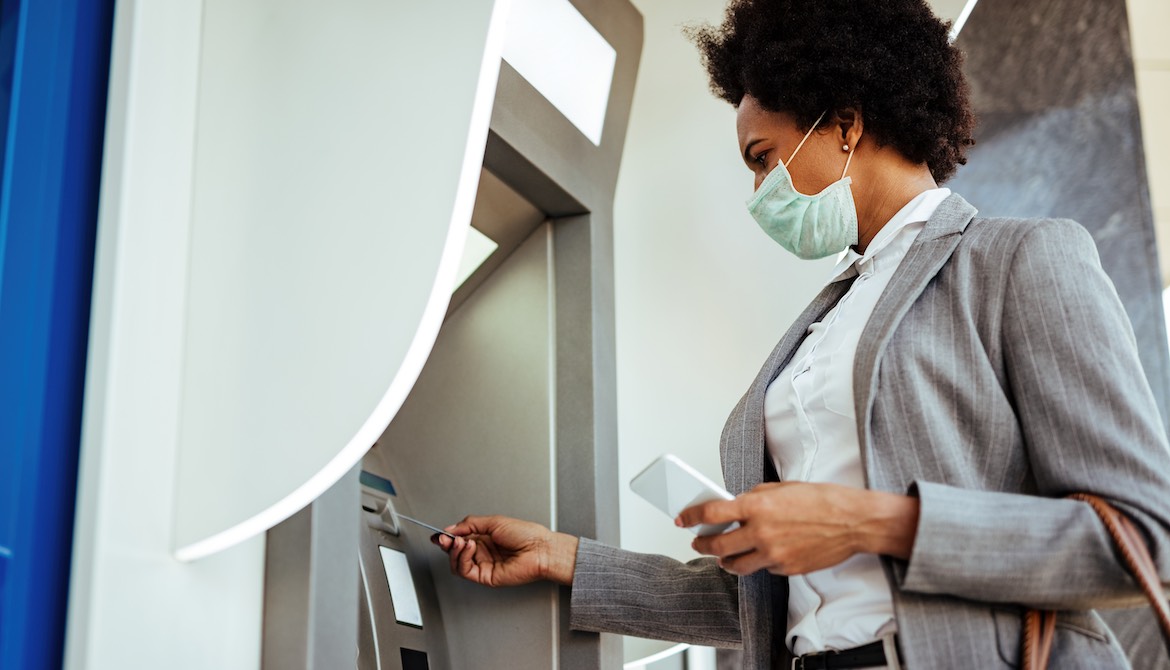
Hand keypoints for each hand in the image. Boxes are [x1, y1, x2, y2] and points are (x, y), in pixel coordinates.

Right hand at [435, 515, 578, 586]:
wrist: (540, 549)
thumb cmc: (526, 534)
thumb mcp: (494, 521)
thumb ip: (470, 524)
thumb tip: (451, 529)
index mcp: (485, 537)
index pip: (460, 539)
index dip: (448, 537)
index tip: (439, 533)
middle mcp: (483, 552)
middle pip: (455, 552)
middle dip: (447, 544)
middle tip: (444, 538)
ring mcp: (484, 565)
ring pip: (457, 563)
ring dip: (455, 551)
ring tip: (461, 541)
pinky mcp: (485, 577)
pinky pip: (466, 570)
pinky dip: (463, 558)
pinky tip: (469, 547)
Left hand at [677, 482, 918, 576]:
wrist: (852, 521)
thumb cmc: (822, 500)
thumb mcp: (782, 488)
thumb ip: (755, 498)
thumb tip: (735, 505)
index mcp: (757, 506)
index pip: (712, 513)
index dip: (691, 517)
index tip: (682, 520)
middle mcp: (761, 532)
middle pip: (718, 545)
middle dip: (703, 545)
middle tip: (697, 543)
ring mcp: (773, 554)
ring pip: (736, 566)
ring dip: (724, 561)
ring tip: (721, 556)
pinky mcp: (786, 569)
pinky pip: (764, 569)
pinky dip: (758, 562)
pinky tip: (761, 554)